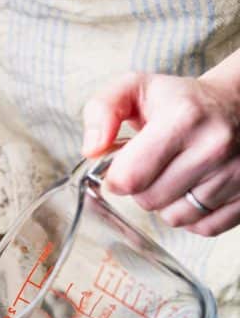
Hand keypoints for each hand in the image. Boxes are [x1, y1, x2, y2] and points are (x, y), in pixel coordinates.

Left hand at [82, 59, 239, 236]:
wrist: (238, 103)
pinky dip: (194, 216)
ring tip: (177, 174)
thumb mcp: (137, 89)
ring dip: (168, 203)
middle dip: (142, 188)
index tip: (123, 166)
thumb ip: (102, 110)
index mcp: (183, 118)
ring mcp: (236, 174)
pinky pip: (203, 228)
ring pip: (175, 218)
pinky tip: (196, 189)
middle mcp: (215, 146)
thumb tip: (92, 150)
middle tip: (155, 166)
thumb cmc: (182, 101)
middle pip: (149, 201)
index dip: (117, 177)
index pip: (130, 178)